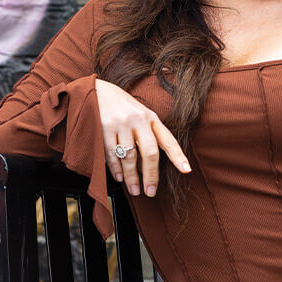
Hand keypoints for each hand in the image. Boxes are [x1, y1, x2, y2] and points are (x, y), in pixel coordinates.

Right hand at [94, 78, 190, 195]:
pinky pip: (111, 153)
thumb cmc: (120, 106)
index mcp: (151, 117)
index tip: (186, 170)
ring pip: (129, 156)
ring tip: (134, 189)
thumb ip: (147, 134)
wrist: (96, 90)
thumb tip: (147, 165)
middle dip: (151, 175)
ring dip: (131, 177)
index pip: (168, 139)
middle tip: (150, 191)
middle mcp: (138, 119)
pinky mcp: (104, 127)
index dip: (178, 156)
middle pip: (149, 152)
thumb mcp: (139, 113)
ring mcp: (121, 123)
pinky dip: (115, 168)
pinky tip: (119, 177)